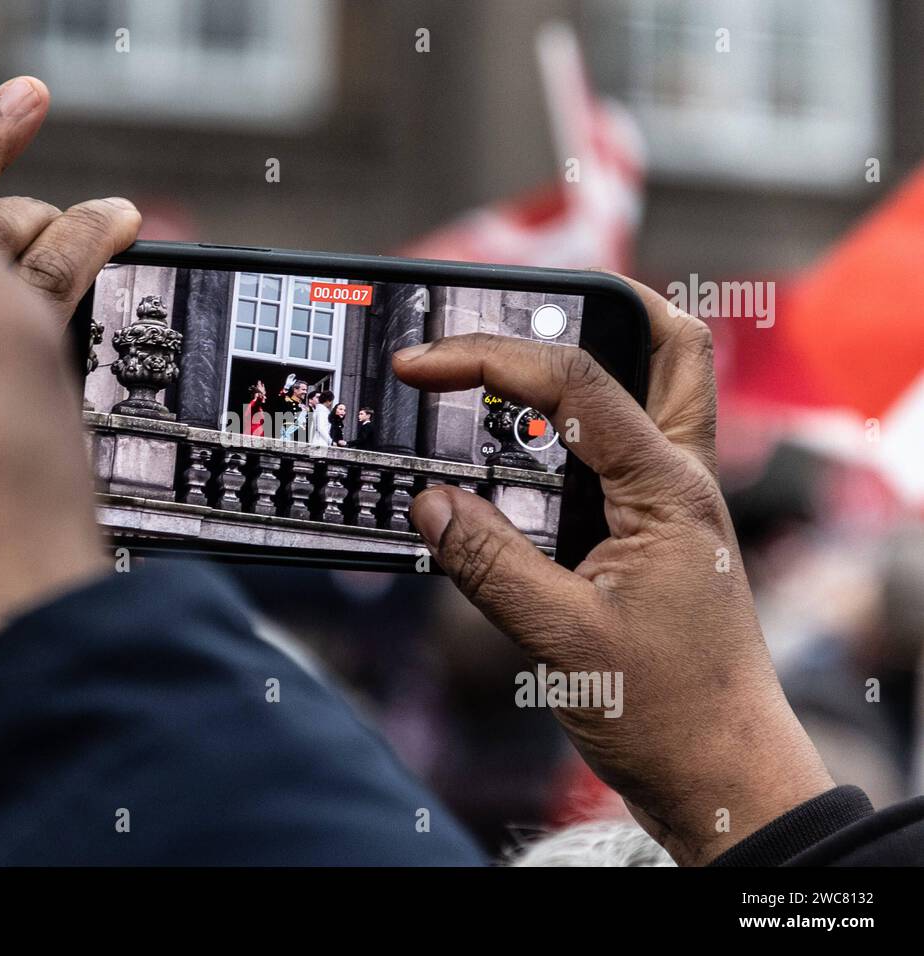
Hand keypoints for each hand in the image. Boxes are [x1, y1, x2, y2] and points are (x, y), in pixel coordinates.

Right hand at [394, 279, 832, 865]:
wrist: (722, 776)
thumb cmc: (665, 712)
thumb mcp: (561, 636)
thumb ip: (487, 560)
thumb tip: (427, 500)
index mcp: (669, 490)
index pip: (577, 384)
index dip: (488, 359)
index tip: (420, 364)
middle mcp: (684, 481)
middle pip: (670, 349)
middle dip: (604, 304)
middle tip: (525, 299)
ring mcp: (678, 505)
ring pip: (658, 393)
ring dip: (597, 360)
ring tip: (512, 363)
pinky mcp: (659, 534)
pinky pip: (624, 451)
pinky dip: (578, 428)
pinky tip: (525, 451)